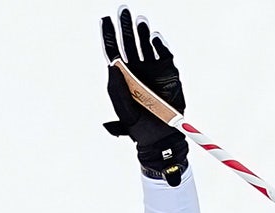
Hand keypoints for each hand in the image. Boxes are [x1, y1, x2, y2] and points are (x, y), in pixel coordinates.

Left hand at [100, 7, 187, 184]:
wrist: (159, 138)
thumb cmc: (137, 126)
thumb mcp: (122, 109)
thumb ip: (116, 89)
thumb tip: (112, 65)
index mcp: (122, 76)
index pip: (113, 51)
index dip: (108, 35)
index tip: (105, 19)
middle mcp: (137, 69)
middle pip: (129, 43)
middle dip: (125, 27)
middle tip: (123, 10)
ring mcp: (153, 70)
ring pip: (146, 46)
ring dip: (142, 32)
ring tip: (139, 21)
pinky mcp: (169, 74)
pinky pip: (164, 55)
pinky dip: (159, 46)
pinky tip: (153, 37)